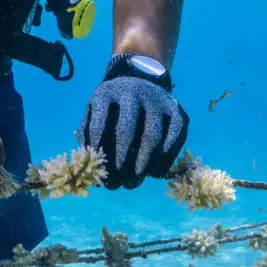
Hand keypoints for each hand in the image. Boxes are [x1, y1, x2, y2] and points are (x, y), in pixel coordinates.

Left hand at [79, 54, 188, 188]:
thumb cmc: (112, 108)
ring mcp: (158, 101)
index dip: (97, 148)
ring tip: (134, 180)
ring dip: (143, 163)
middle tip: (117, 183)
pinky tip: (154, 173)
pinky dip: (164, 159)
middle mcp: (133, 92)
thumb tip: (91, 163)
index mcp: (106, 93)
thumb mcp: (95, 112)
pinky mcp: (178, 112)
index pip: (99, 122)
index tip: (98, 168)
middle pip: (126, 129)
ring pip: (152, 136)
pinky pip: (174, 139)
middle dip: (120, 159)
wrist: (143, 83)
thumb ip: (88, 135)